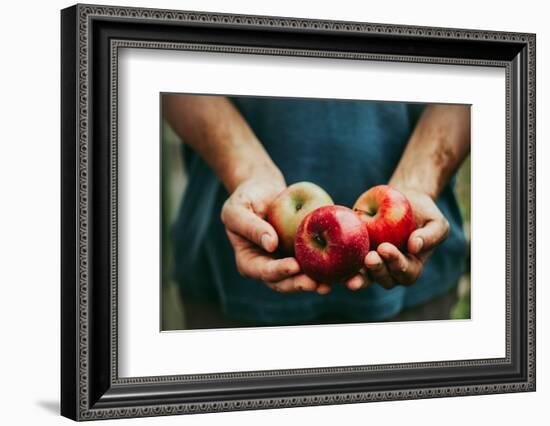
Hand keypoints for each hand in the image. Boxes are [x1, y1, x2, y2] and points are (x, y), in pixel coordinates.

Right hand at [221, 177, 330, 293]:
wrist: (264, 189)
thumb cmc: (246, 197)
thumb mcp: (238, 209)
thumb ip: (250, 226)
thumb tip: (270, 245)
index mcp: (249, 261)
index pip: (263, 271)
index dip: (278, 271)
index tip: (294, 266)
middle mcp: (268, 267)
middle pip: (283, 282)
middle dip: (299, 284)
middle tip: (316, 283)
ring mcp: (285, 262)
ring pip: (301, 278)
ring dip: (315, 283)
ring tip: (330, 283)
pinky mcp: (302, 255)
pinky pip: (314, 263)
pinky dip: (327, 268)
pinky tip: (341, 269)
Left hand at [345, 188, 449, 289]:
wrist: (402, 200)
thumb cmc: (423, 213)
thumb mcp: (436, 222)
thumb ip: (431, 236)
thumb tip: (415, 247)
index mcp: (412, 266)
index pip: (406, 272)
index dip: (396, 263)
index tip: (385, 248)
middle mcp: (391, 270)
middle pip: (385, 279)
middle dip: (377, 270)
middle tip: (370, 257)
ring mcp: (373, 264)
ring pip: (366, 278)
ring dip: (359, 277)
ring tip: (351, 273)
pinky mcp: (357, 255)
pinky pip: (349, 267)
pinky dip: (341, 270)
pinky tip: (334, 268)